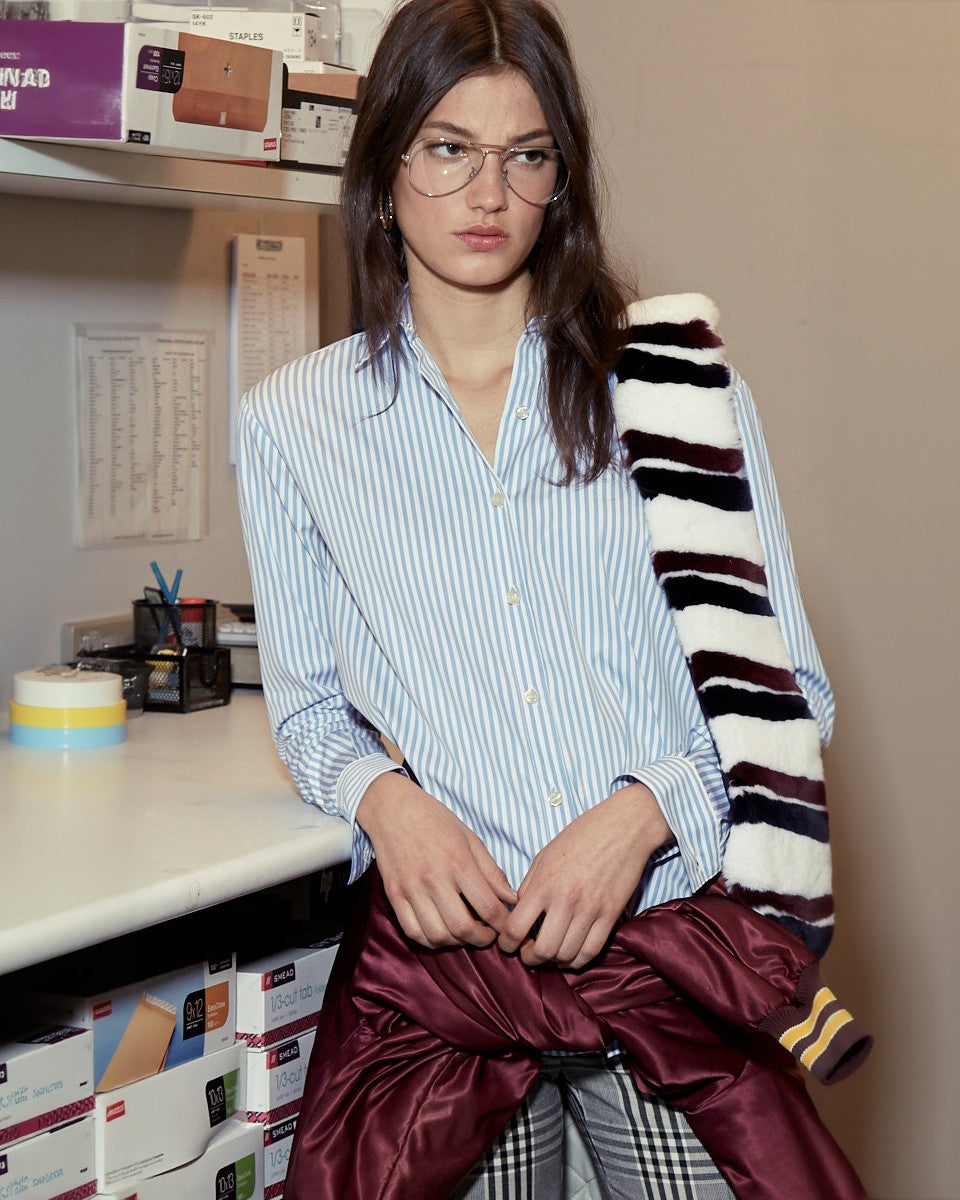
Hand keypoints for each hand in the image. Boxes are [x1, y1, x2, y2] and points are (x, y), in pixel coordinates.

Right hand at [356, 772, 516, 949]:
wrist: (393, 809)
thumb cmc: (435, 820)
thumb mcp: (470, 838)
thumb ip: (491, 871)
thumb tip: (511, 898)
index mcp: (458, 862)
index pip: (488, 907)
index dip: (503, 924)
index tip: (507, 926)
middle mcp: (434, 878)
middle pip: (463, 927)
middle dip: (482, 939)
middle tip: (488, 935)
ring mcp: (411, 889)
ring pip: (437, 935)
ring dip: (457, 942)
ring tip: (465, 933)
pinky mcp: (394, 895)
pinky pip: (412, 931)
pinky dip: (430, 940)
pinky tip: (441, 932)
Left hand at [497, 783, 670, 969]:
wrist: (624, 826)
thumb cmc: (582, 835)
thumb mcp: (546, 854)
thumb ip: (530, 884)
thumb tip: (518, 910)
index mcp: (544, 883)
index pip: (516, 927)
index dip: (507, 943)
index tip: (508, 945)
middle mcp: (565, 900)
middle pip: (542, 950)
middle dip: (530, 958)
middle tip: (528, 954)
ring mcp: (590, 910)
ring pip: (567, 955)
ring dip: (554, 961)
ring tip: (550, 954)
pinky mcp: (611, 915)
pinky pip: (591, 951)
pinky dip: (578, 960)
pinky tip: (571, 954)